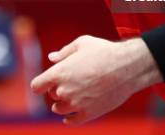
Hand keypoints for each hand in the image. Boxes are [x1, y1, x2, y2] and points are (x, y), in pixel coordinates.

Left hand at [30, 35, 159, 124]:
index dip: (40, 83)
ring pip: (59, 109)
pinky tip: (70, 116)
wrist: (128, 67)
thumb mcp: (82, 43)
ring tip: (72, 96)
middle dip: (58, 88)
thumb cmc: (104, 51)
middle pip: (51, 95)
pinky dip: (69, 119)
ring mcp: (76, 104)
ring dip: (62, 104)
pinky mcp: (89, 114)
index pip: (37, 86)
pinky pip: (72, 121)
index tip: (45, 83)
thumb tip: (51, 58)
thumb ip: (64, 52)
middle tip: (72, 80)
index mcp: (59, 73)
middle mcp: (64, 91)